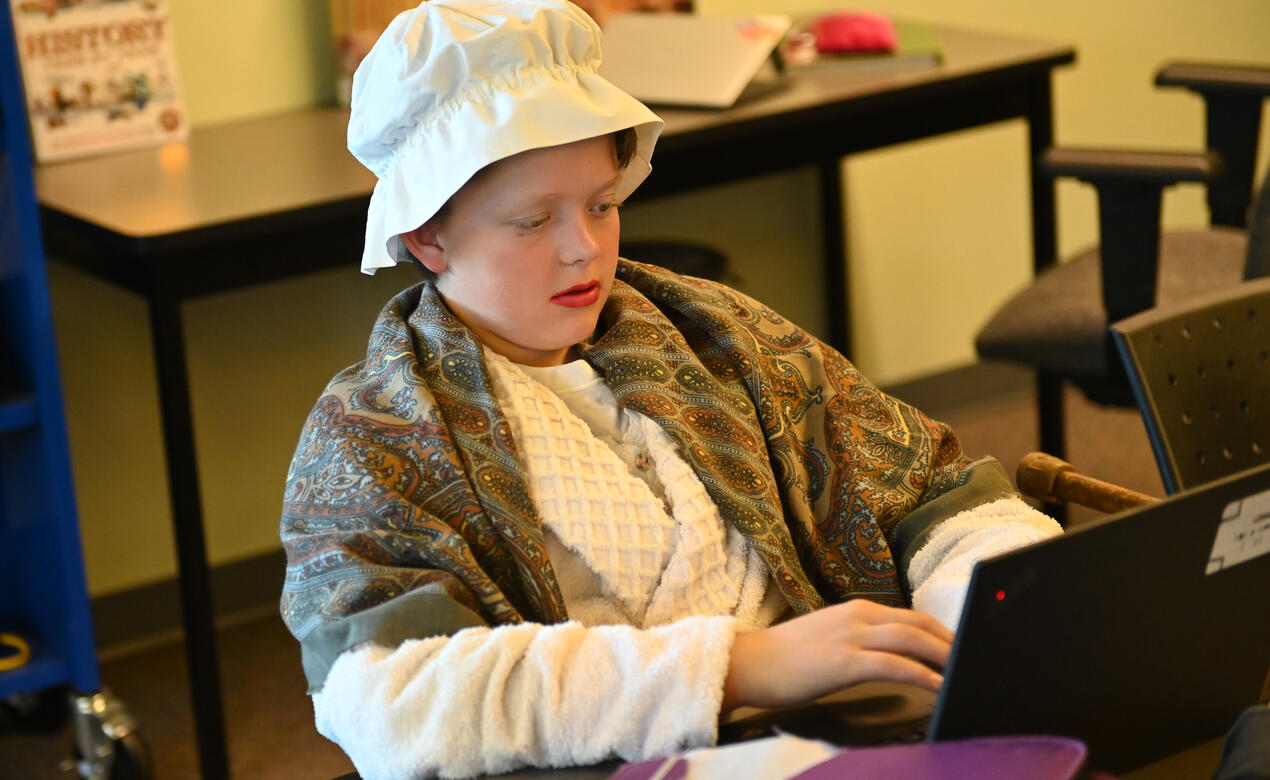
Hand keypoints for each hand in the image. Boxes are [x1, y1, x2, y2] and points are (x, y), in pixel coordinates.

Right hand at [721, 599, 952, 710]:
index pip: (911, 616)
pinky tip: (939, 687)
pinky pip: (894, 666)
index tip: (962, 647)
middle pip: (919, 624)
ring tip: (966, 671)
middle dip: (951, 642)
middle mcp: (859, 616)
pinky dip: (922, 675)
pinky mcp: (845, 661)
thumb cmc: (785, 658)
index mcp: (856, 610)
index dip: (942, 630)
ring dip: (945, 656)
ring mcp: (851, 636)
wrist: (749, 663)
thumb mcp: (828, 638)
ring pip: (912, 639)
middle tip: (975, 659)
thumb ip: (859, 640)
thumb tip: (889, 657)